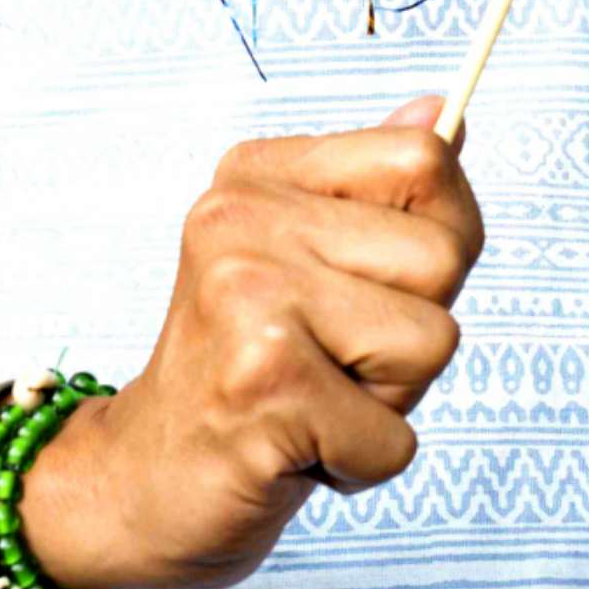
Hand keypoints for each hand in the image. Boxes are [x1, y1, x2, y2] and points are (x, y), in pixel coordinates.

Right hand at [25, 95, 484, 588]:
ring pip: (434, 341)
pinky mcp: (261, 381)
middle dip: (415, 329)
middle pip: (445, 255)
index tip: (372, 284)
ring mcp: (246, 294)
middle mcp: (241, 218)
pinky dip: (361, 463)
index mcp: (257, 173)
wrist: (144, 479)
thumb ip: (379, 191)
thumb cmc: (249, 370)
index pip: (426, 160)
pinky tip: (295, 449)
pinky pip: (396, 435)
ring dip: (390, 399)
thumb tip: (442, 109)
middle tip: (329, 361)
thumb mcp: (315, 262)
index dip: (441, 236)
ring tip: (312, 400)